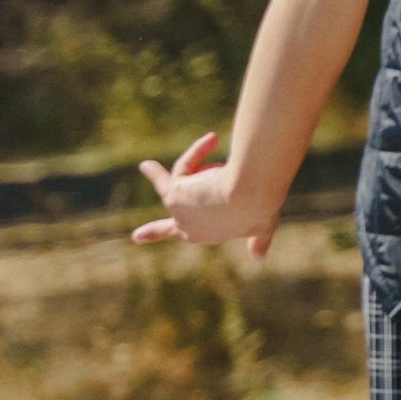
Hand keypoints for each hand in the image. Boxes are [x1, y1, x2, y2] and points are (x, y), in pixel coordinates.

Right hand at [133, 130, 280, 259]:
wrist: (251, 191)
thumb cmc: (261, 204)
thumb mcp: (263, 225)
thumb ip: (261, 240)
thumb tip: (260, 258)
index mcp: (209, 236)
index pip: (195, 236)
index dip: (188, 234)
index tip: (178, 242)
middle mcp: (191, 228)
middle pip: (173, 224)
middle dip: (154, 231)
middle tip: (138, 236)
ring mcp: (180, 212)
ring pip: (183, 182)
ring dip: (199, 162)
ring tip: (211, 141)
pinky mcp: (174, 192)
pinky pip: (167, 175)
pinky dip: (160, 169)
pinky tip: (147, 165)